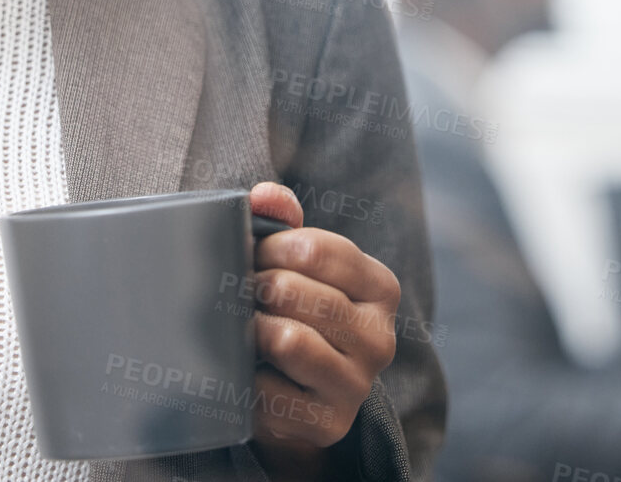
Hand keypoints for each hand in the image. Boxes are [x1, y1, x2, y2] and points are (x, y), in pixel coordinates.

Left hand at [245, 182, 399, 478]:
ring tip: (242, 327)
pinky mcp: (328, 425)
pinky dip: (246, 380)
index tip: (252, 255)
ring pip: (287, 340)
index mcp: (380, 287)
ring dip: (249, 330)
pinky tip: (248, 373)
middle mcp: (381, 338)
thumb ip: (283, 221)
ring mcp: (357, 385)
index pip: (314, 250)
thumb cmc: (295, 311)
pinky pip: (270, 393)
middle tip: (239, 292)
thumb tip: (264, 196)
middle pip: (294, 293)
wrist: (297, 394)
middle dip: (253, 287)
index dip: (268, 247)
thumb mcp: (297, 263)